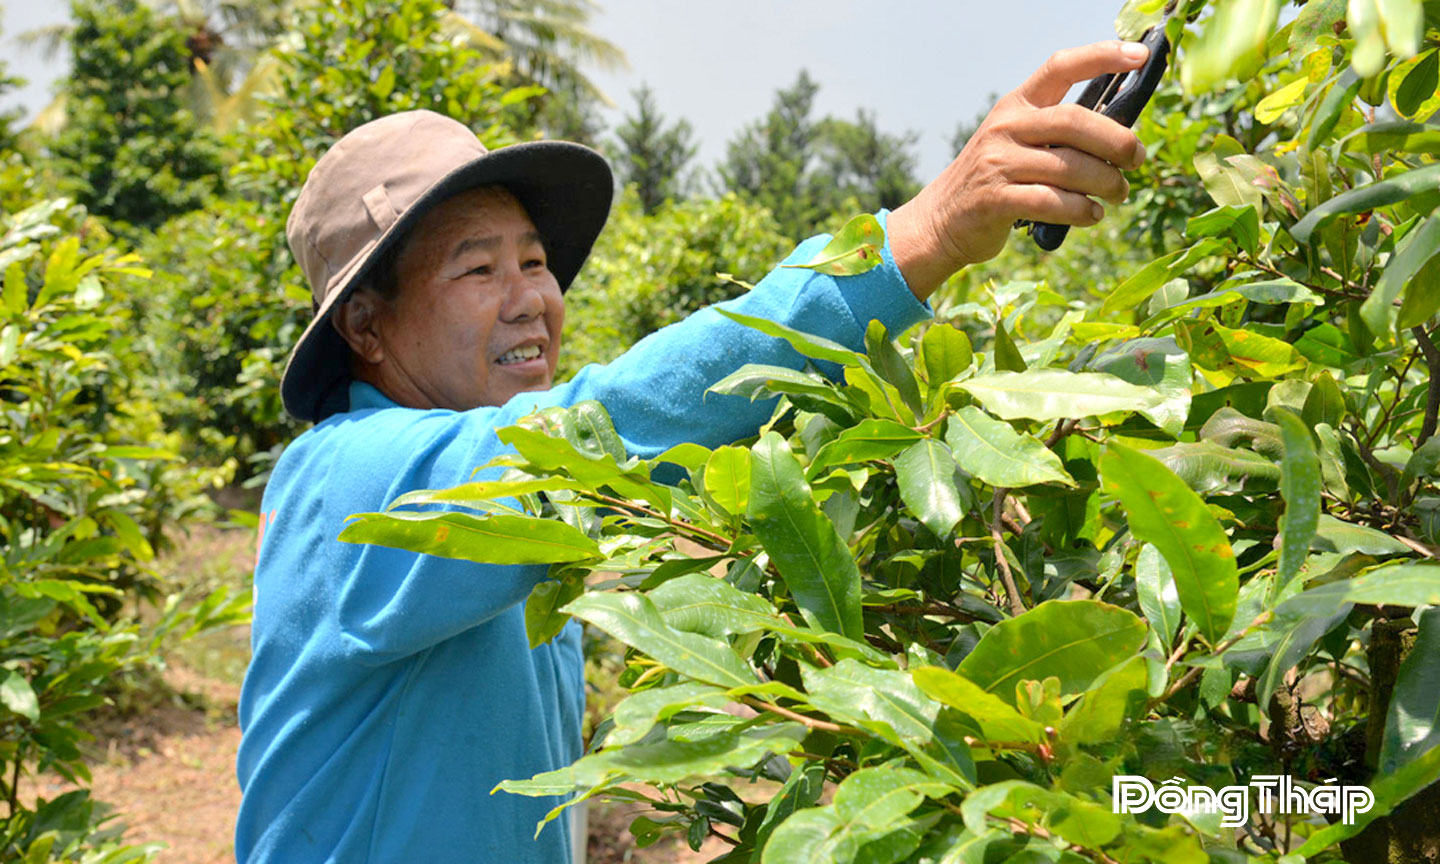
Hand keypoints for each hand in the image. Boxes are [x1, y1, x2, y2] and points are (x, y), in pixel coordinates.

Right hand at [889, 40, 1150, 300]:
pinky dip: (1081, 211)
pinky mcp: (995, 200)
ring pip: (1069, 167)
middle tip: (1137, 159)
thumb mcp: (1018, 143)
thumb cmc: (997, 181)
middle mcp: (1005, 128)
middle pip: (1074, 121)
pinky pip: (1053, 202)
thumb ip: (1059, 134)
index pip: (1061, 67)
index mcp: (1016, 106)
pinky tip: (1092, 215)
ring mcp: (997, 164)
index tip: (1140, 56)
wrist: (941, 220)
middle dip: (1117, 141)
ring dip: (1106, 183)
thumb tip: (1124, 137)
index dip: (1102, 56)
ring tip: (1118, 193)